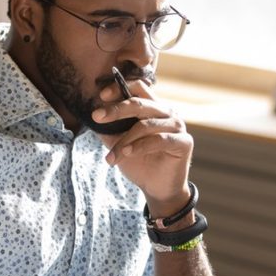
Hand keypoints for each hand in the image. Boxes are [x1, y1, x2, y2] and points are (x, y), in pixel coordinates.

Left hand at [92, 80, 192, 215]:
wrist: (156, 188)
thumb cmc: (139, 163)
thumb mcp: (119, 143)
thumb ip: (109, 129)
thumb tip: (92, 117)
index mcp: (153, 108)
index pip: (139, 88)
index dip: (120, 87)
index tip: (102, 96)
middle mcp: (167, 112)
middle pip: (140, 103)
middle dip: (116, 110)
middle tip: (97, 117)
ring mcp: (177, 126)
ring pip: (146, 125)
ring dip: (124, 140)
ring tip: (111, 156)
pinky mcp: (183, 142)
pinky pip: (158, 140)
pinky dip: (139, 146)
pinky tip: (126, 153)